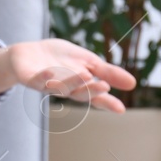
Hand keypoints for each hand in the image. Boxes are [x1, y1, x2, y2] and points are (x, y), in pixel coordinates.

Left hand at [7, 38, 136, 112]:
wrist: (28, 52)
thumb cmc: (59, 59)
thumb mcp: (87, 61)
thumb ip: (106, 72)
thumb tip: (133, 84)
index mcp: (79, 86)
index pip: (95, 97)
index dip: (107, 103)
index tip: (121, 109)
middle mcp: (64, 88)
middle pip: (79, 92)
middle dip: (91, 89)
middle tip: (104, 85)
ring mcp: (46, 85)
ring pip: (60, 87)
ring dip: (71, 82)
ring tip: (84, 75)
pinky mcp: (29, 79)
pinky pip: (36, 81)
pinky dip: (43, 77)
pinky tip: (50, 72)